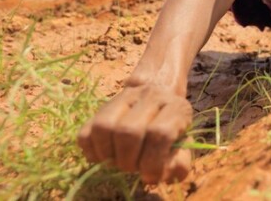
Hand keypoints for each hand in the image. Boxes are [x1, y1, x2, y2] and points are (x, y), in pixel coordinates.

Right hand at [77, 84, 192, 184]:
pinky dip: (92, 151)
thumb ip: (179, 162)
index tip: (150, 176)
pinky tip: (106, 156)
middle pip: (129, 131)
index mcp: (175, 107)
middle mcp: (150, 96)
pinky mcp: (102, 106)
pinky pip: (86, 132)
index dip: (153, 162)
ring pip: (104, 127)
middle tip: (132, 168)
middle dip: (128, 160)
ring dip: (108, 154)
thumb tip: (162, 174)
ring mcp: (123, 97)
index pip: (159, 134)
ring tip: (119, 161)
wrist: (158, 93)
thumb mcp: (184, 144)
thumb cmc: (172, 127)